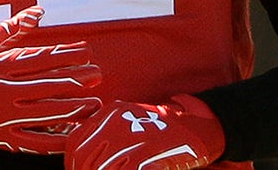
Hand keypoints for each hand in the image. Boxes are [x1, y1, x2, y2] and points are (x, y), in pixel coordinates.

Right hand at [0, 6, 101, 153]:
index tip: (87, 52)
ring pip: (46, 113)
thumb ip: (7, 29)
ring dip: (73, 108)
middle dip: (77, 80)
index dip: (66, 56)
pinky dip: (55, 140)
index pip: (40, 59)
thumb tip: (36, 12)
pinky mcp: (1, 139)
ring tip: (94, 104)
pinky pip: (33, 142)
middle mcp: (4, 92)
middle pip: (48, 85)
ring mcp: (3, 117)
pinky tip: (73, 135)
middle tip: (98, 76)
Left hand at [65, 94, 225, 169]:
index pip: (75, 145)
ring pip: (103, 169)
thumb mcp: (132, 122)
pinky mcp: (148, 156)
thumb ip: (108, 135)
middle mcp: (117, 123)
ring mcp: (132, 139)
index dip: (75, 165)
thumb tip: (85, 160)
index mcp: (110, 114)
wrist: (202, 126)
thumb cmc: (165, 130)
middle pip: (85, 161)